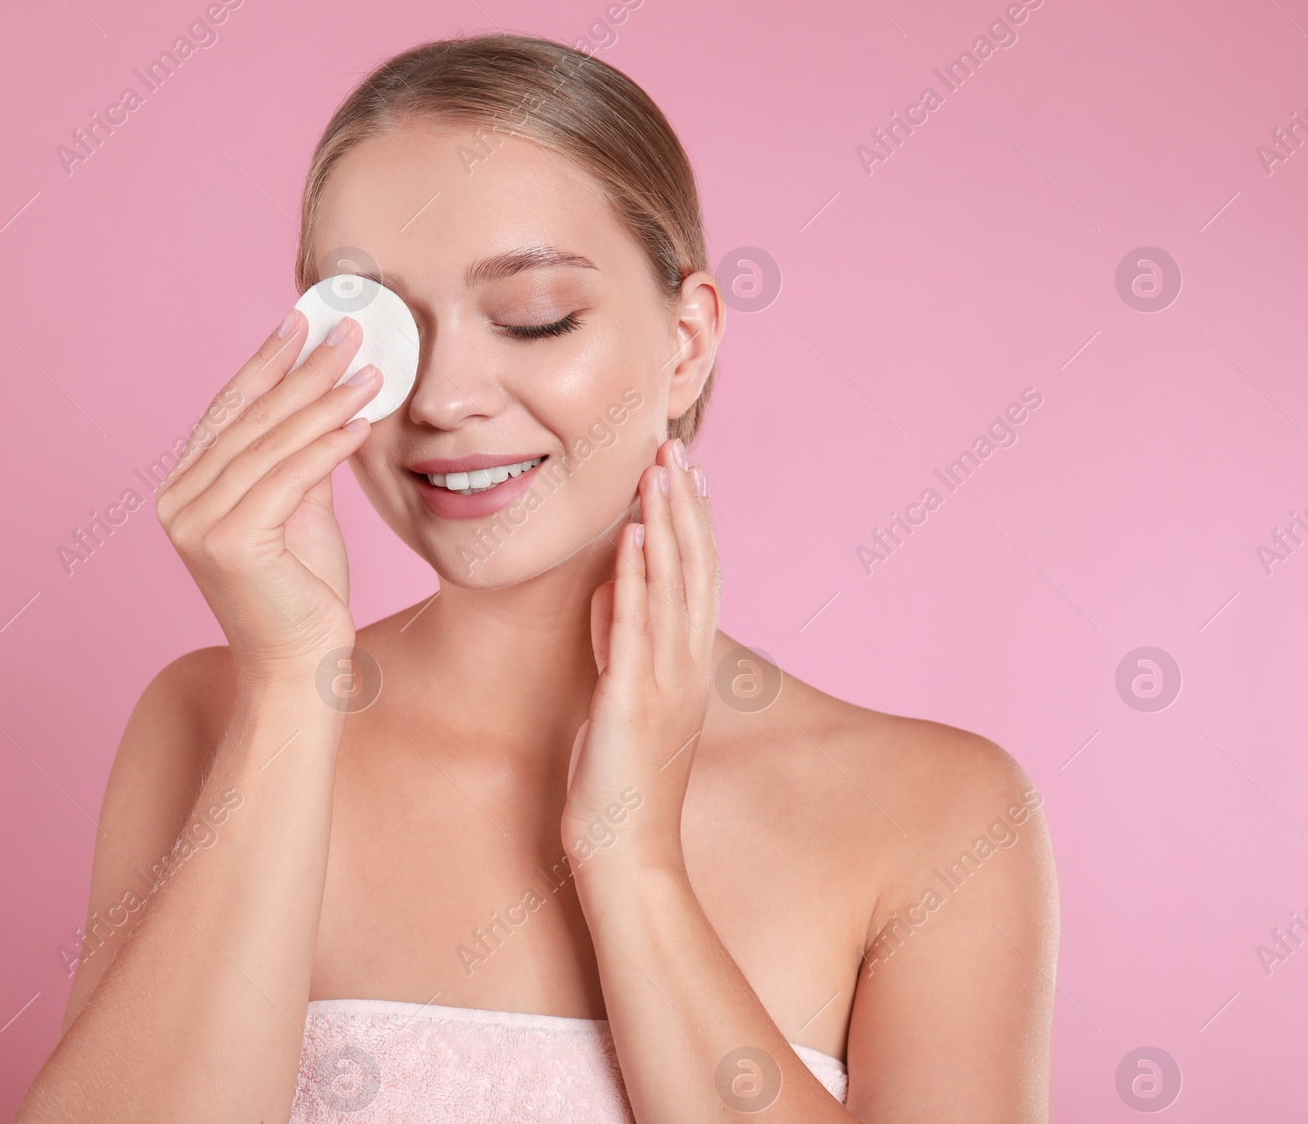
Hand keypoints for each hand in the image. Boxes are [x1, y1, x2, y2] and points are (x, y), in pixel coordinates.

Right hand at [154, 311, 383, 689]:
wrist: (300, 669)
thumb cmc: (302, 593)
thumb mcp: (299, 509)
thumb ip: (298, 458)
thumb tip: (323, 398)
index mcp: (186, 489)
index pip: (231, 411)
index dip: (268, 363)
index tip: (304, 321)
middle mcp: (179, 502)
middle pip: (252, 419)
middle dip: (305, 370)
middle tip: (350, 331)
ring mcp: (197, 523)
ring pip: (273, 443)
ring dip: (326, 400)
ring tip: (370, 369)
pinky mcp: (229, 542)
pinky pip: (291, 477)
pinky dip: (329, 444)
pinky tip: (362, 420)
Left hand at [562, 438, 718, 888]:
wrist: (628, 859)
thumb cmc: (622, 788)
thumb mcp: (621, 703)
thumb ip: (619, 645)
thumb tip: (609, 592)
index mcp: (688, 666)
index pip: (698, 578)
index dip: (693, 522)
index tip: (685, 473)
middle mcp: (687, 666)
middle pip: (694, 569)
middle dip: (683, 505)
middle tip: (675, 448)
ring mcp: (666, 682)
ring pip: (672, 587)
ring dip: (664, 523)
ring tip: (657, 469)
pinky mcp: (633, 702)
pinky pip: (636, 629)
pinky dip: (635, 579)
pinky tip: (631, 537)